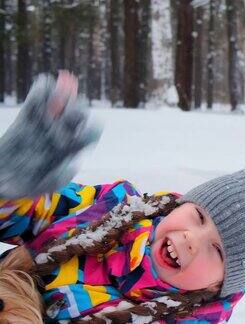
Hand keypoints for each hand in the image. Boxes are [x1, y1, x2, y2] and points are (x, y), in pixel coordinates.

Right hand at [0, 72, 101, 198]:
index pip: (90, 133)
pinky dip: (42, 88)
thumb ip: (57, 179)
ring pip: (60, 102)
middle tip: (63, 110)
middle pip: (78, 114)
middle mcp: (61, 133)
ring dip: (60, 93)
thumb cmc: (23, 186)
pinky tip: (44, 83)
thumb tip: (73, 164)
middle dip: (75, 107)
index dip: (90, 127)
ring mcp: (45, 123)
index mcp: (70, 149)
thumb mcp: (40, 188)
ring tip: (55, 90)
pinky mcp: (27, 116)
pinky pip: (37, 98)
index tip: (81, 126)